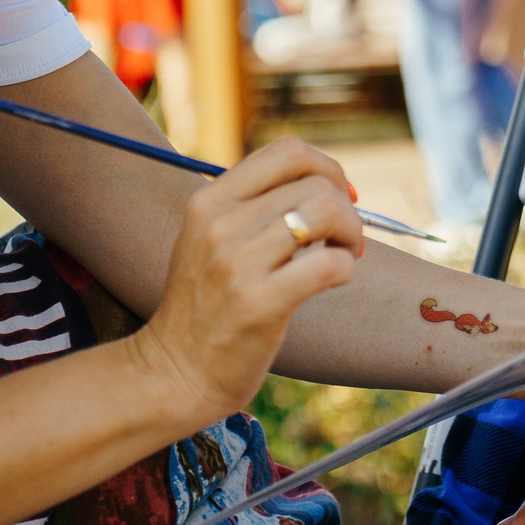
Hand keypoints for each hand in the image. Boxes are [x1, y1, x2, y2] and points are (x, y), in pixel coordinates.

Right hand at [127, 138, 364, 429]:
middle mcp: (219, 224)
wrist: (174, 372)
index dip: (327, 167)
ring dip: (350, 234)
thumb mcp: (211, 240)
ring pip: (326, 214)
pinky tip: (333, 281)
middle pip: (314, 184)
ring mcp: (236, 264)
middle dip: (346, 208)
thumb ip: (254, 207)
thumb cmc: (206, 306)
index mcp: (208, 201)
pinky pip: (329, 265)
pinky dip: (345, 268)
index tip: (340, 194)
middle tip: (345, 238)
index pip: (286, 152)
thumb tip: (326, 183)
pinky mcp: (258, 304)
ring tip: (343, 256)